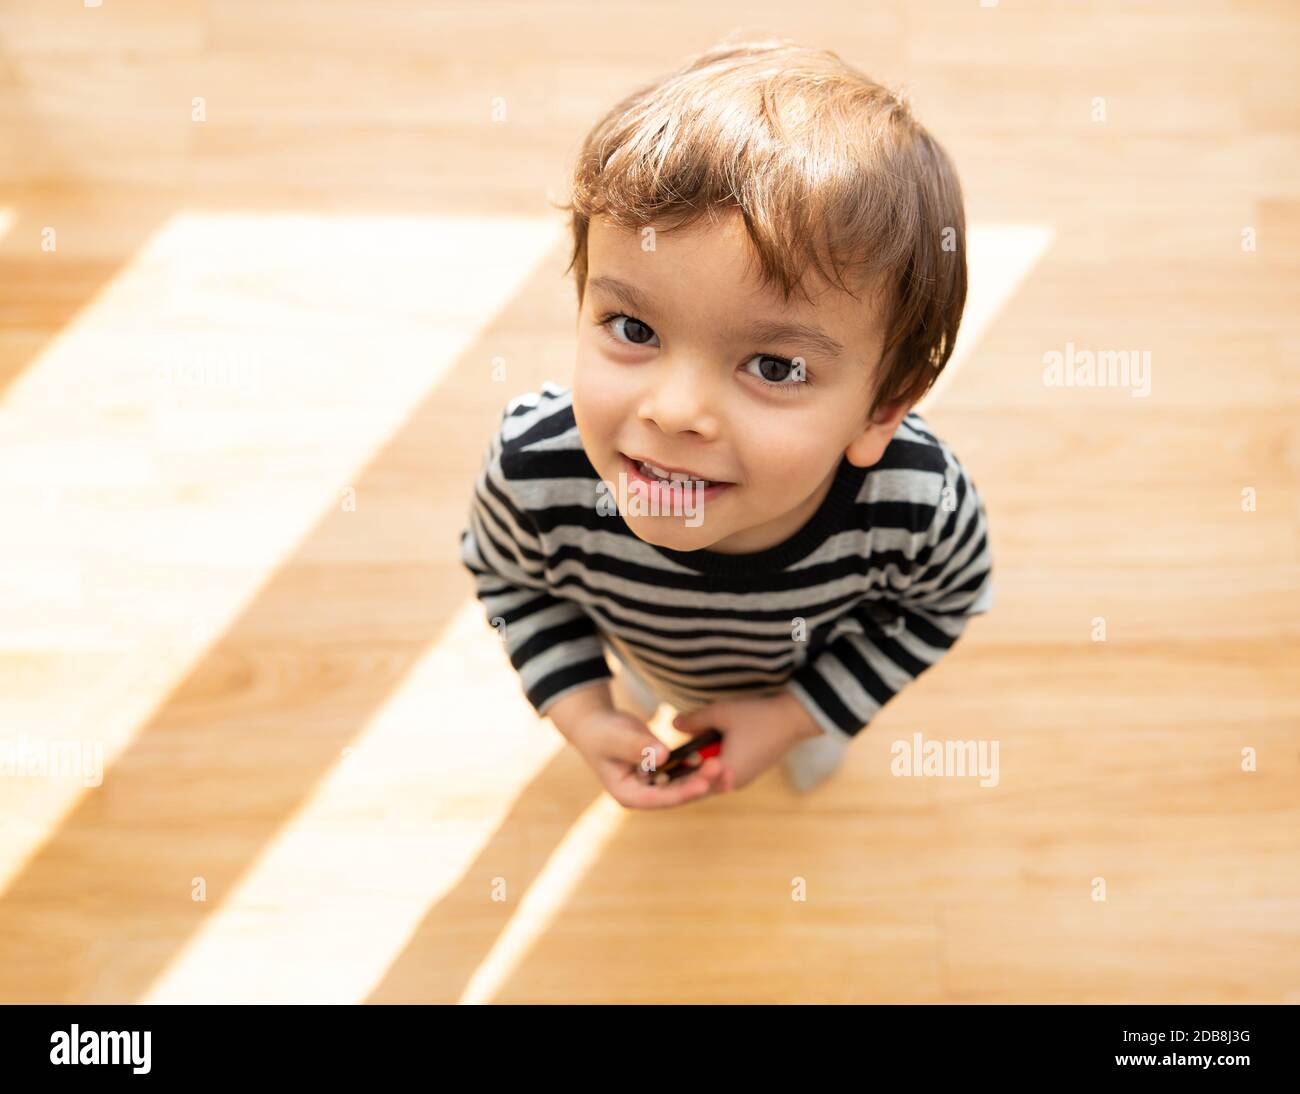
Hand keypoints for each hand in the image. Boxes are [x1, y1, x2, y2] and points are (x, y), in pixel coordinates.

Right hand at [565, 706, 727, 809]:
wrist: (597, 725)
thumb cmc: (602, 731)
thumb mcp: (616, 737)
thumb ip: (638, 746)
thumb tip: (664, 755)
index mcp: (628, 794)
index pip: (659, 798)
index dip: (683, 792)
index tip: (704, 783)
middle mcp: (643, 795)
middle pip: (676, 793)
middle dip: (699, 782)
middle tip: (720, 767)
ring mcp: (653, 785)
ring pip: (683, 784)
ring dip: (703, 775)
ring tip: (722, 764)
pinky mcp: (662, 773)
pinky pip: (684, 772)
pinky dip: (698, 766)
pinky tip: (714, 756)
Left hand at [671, 690, 823, 795]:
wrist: (794, 718)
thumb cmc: (757, 716)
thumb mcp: (720, 713)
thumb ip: (693, 721)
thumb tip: (672, 725)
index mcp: (725, 773)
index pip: (690, 783)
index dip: (671, 778)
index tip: (654, 771)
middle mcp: (734, 782)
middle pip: (699, 784)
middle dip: (682, 775)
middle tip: (660, 767)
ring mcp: (743, 778)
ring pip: (711, 779)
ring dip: (697, 770)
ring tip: (677, 760)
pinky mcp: (750, 772)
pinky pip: (723, 774)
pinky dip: (710, 766)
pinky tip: (701, 753)